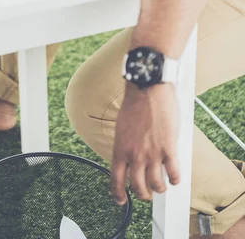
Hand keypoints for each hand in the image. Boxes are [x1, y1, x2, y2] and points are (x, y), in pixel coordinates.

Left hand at [110, 82, 179, 203]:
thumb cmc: (135, 104)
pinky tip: (175, 176)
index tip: (121, 200)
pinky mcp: (168, 148)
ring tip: (162, 185)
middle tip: (147, 193)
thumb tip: (131, 158)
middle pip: (138, 188)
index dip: (118, 195)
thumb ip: (126, 145)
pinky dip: (175, 179)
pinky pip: (173, 173)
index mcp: (120, 149)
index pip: (115, 180)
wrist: (147, 89)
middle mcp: (135, 155)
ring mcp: (152, 153)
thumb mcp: (122, 128)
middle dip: (143, 194)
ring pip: (156, 185)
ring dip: (160, 188)